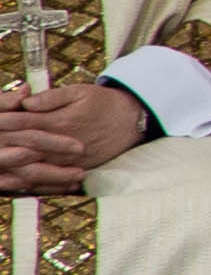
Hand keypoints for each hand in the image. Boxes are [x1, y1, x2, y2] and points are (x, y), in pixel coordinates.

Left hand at [0, 82, 150, 192]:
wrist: (133, 121)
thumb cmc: (104, 103)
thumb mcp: (81, 92)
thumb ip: (52, 98)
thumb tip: (26, 102)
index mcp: (59, 121)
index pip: (22, 122)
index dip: (3, 120)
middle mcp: (60, 144)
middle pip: (22, 146)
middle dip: (3, 144)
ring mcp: (67, 160)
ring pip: (32, 167)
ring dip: (11, 167)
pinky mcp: (75, 169)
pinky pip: (48, 180)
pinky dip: (28, 182)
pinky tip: (13, 182)